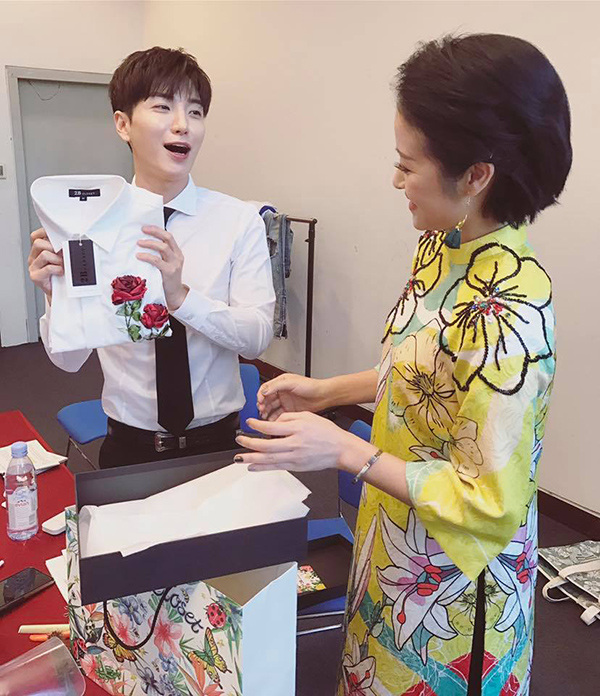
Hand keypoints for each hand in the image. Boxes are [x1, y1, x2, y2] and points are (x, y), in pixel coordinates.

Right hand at [28, 228, 63, 297]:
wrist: (61, 293)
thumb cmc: (62, 275)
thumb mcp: (62, 258)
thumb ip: (61, 248)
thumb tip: (70, 239)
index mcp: (39, 251)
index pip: (36, 236)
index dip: (45, 233)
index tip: (57, 236)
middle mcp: (34, 257)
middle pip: (39, 243)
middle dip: (53, 247)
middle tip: (63, 253)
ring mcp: (33, 267)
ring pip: (44, 254)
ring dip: (57, 259)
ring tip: (63, 265)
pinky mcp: (36, 276)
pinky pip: (47, 268)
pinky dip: (57, 269)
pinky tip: (61, 272)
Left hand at [137, 226, 187, 310]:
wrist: (175, 295)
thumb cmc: (167, 279)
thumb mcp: (166, 264)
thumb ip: (159, 255)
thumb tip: (143, 245)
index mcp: (177, 253)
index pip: (169, 236)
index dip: (157, 230)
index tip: (145, 227)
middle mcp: (177, 256)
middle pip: (167, 238)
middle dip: (154, 231)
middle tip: (142, 230)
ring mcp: (175, 264)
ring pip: (163, 247)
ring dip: (150, 243)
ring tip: (139, 243)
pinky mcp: (170, 272)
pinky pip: (157, 261)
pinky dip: (147, 256)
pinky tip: (139, 256)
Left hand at [234, 412, 366, 471]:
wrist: (340, 449)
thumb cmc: (327, 432)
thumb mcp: (308, 416)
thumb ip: (289, 418)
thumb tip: (273, 422)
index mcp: (298, 429)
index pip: (271, 428)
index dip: (257, 426)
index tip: (249, 423)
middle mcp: (295, 444)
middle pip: (266, 446)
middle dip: (249, 443)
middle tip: (239, 440)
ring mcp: (295, 457)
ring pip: (268, 459)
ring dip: (251, 458)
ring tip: (239, 457)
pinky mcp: (296, 466)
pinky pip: (276, 467)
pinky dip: (262, 468)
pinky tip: (252, 466)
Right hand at [257, 374, 328, 420]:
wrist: (323, 395)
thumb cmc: (311, 385)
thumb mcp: (291, 382)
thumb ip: (276, 386)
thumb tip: (264, 390)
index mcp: (280, 383)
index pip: (265, 389)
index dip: (260, 395)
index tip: (259, 401)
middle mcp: (282, 393)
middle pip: (267, 400)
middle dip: (262, 405)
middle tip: (261, 410)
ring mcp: (286, 402)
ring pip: (271, 408)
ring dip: (267, 413)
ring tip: (265, 417)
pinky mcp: (290, 410)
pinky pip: (279, 416)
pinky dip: (274, 419)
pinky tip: (272, 421)